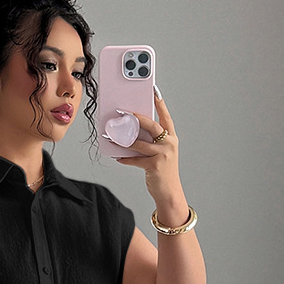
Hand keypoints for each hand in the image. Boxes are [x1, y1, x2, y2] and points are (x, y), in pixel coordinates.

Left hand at [107, 83, 182, 210]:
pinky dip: (125, 158)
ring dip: (124, 140)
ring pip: (140, 142)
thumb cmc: (163, 172)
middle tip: (124, 112)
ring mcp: (162, 154)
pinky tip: (117, 157)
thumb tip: (132, 132)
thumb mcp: (161, 154)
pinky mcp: (154, 165)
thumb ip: (151, 142)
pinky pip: (136, 159)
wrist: (169, 193)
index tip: (153, 91)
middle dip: (137, 117)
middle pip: (152, 125)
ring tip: (113, 136)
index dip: (159, 103)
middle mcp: (169, 143)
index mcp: (171, 138)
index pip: (165, 116)